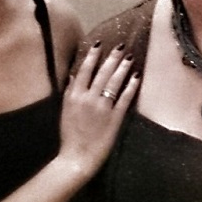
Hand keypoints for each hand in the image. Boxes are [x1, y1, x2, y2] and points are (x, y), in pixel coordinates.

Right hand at [58, 43, 139, 167]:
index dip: (93, 55)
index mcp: (74, 96)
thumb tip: (74, 75)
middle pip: (102, 72)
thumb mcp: (65, 111)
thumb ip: (69, 92)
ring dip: (123, 67)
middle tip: (120, 45)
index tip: (99, 44)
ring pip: (114, 82)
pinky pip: (125, 98)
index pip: (85, 70)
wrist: (77, 157)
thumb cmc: (69, 135)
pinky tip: (137, 76)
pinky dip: (131, 86)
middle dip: (112, 57)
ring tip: (130, 56)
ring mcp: (103, 107)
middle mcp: (89, 98)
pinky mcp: (115, 118)